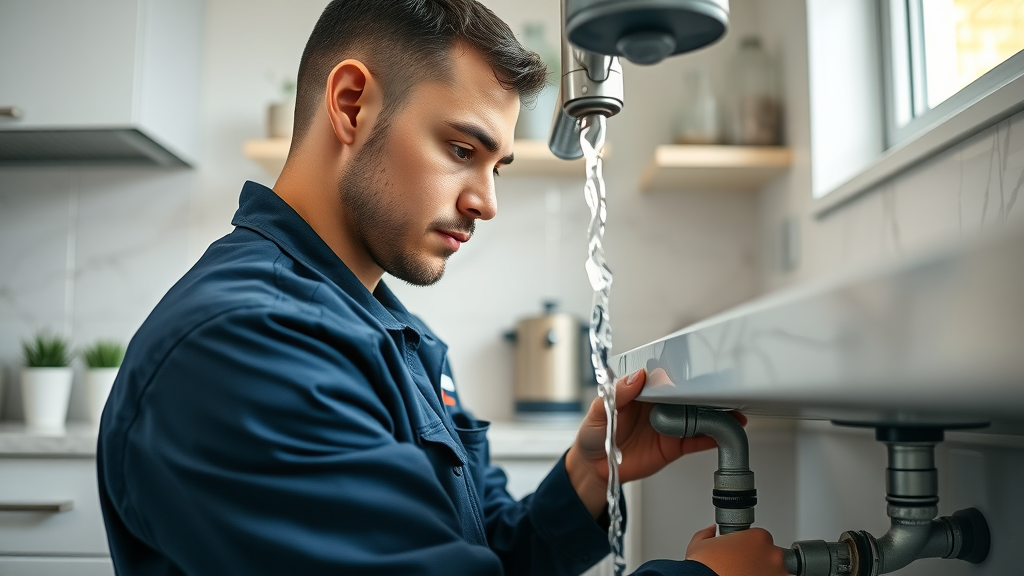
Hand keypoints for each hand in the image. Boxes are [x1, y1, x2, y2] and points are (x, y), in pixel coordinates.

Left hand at [565, 368, 745, 517]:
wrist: (596, 469)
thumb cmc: (594, 435)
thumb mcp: (598, 411)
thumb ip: (617, 394)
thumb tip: (636, 376)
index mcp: (642, 392)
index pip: (665, 378)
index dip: (681, 374)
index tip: (696, 372)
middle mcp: (660, 406)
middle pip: (688, 396)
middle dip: (707, 393)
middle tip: (723, 391)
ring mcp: (670, 426)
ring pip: (697, 417)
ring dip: (716, 415)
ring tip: (733, 413)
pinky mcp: (674, 446)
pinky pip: (697, 441)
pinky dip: (712, 438)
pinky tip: (723, 434)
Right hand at [685, 526, 788, 575]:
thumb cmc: (705, 569)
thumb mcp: (700, 544)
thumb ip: (709, 534)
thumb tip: (711, 531)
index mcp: (758, 537)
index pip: (760, 538)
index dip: (749, 547)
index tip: (742, 554)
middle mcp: (772, 555)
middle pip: (773, 555)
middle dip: (760, 561)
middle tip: (744, 568)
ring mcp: (778, 574)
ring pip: (778, 572)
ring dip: (767, 573)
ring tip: (749, 575)